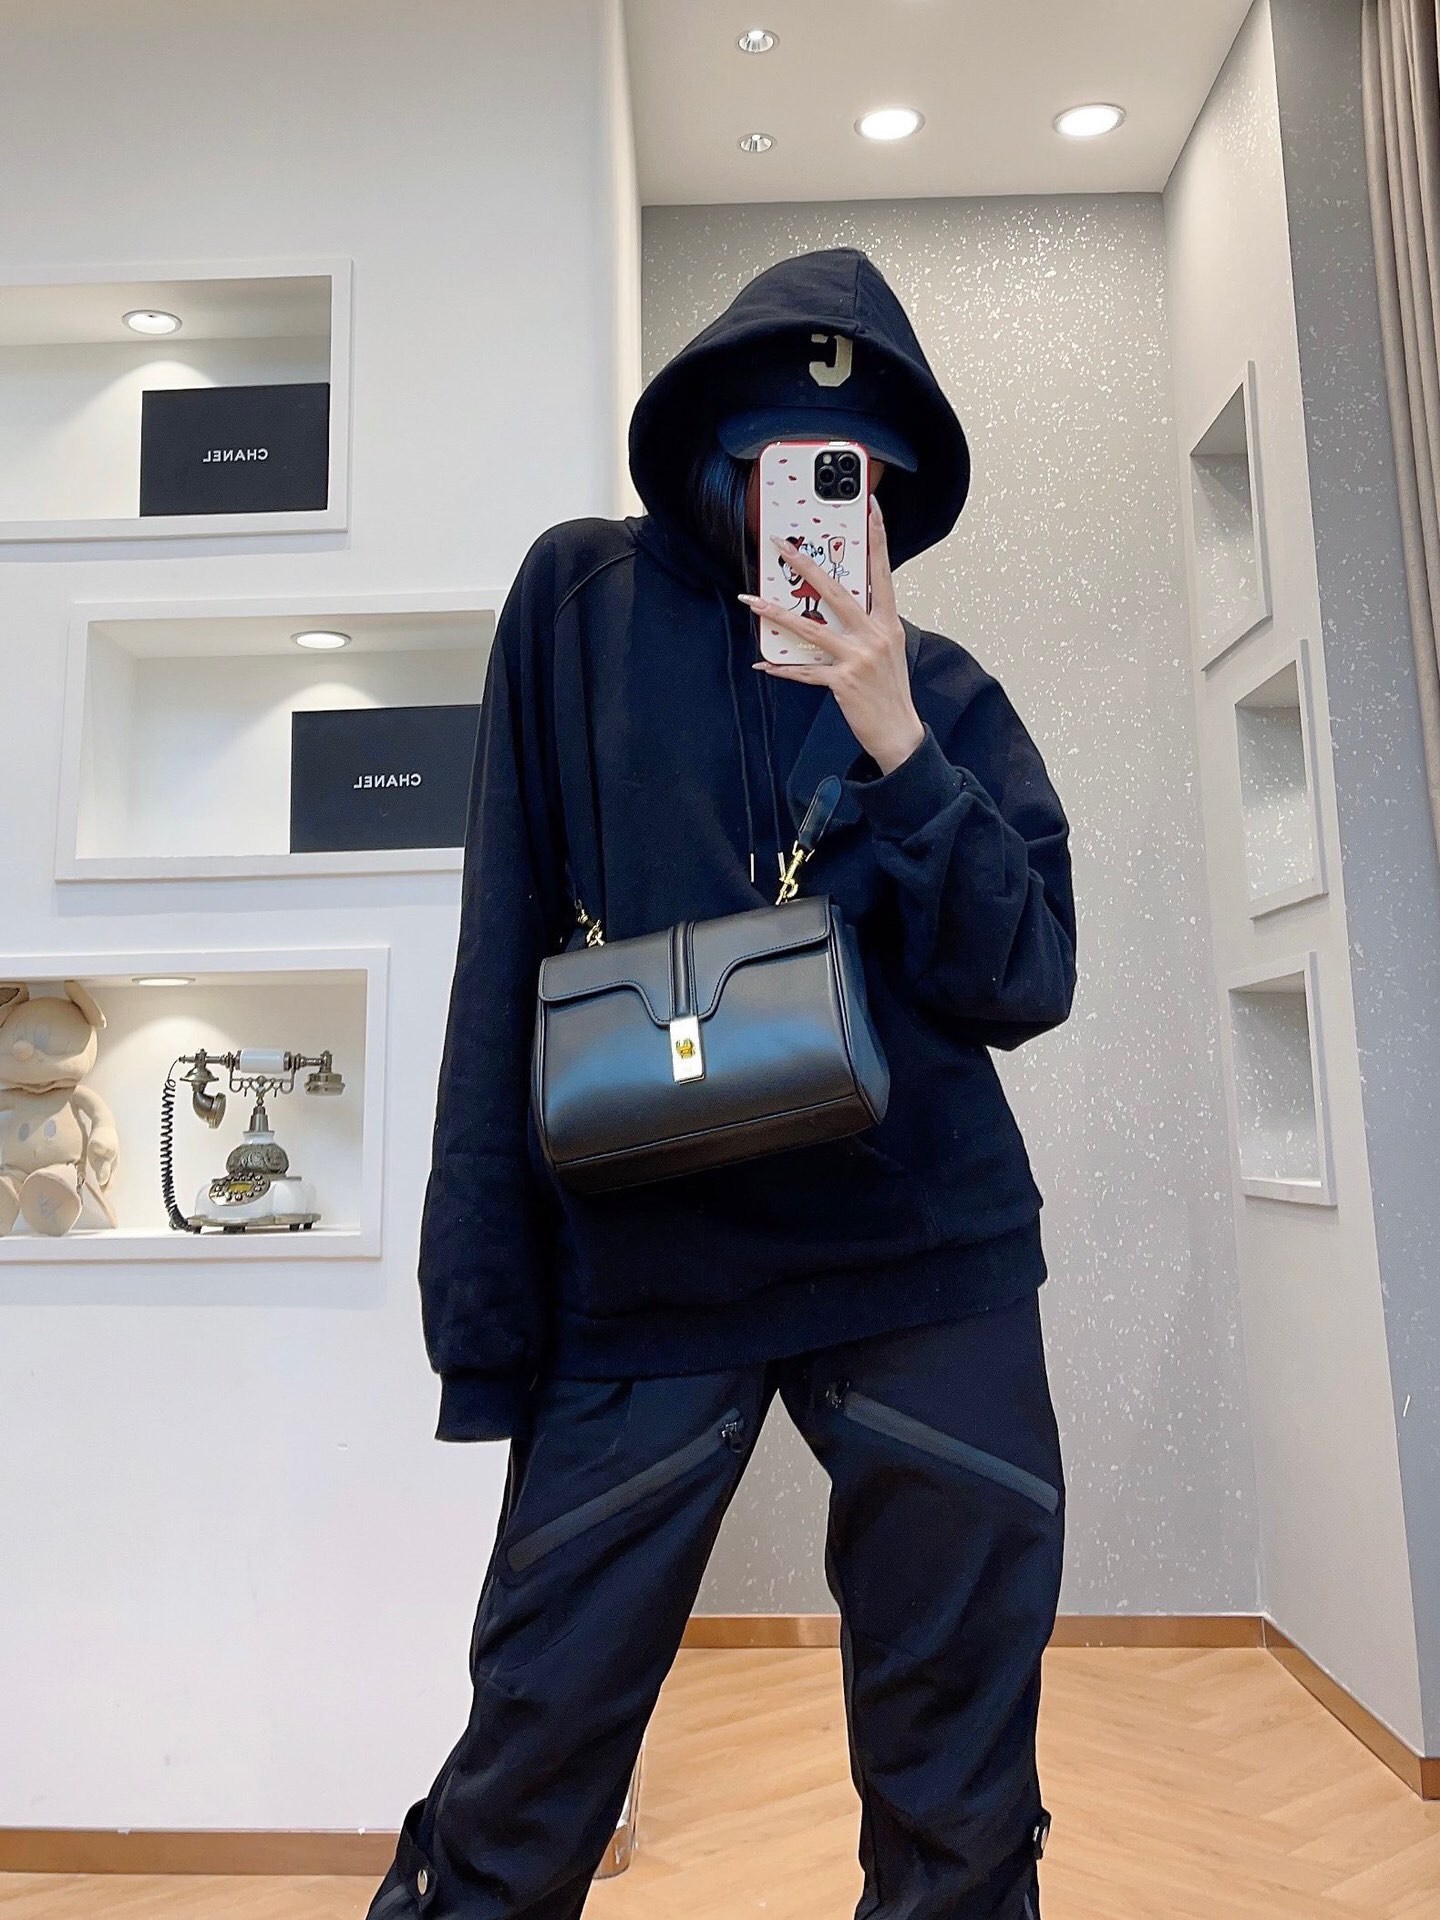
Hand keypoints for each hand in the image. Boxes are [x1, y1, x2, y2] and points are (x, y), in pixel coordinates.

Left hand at [738, 495, 924, 775]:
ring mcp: (858, 658)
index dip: (877, 537)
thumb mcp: (888, 648)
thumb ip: (867, 624)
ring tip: (752, 601)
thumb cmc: (890, 689)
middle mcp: (874, 635)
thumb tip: (837, 606)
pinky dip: (782, 668)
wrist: (899, 732)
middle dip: (806, 566)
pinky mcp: (842, 682)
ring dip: (777, 614)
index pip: (882, 571)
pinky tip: (763, 663)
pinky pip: (804, 671)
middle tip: (783, 546)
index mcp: (888, 622)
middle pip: (836, 592)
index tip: (870, 507)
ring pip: (811, 628)